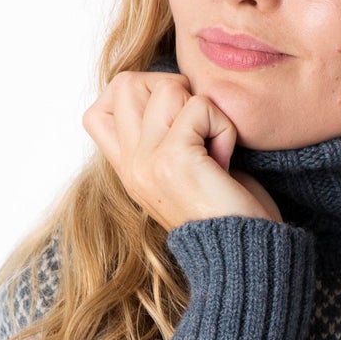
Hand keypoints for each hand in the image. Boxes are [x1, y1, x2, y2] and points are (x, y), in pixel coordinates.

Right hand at [82, 68, 282, 232]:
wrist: (243, 256)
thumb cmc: (227, 214)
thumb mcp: (182, 173)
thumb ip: (164, 139)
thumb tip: (173, 90)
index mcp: (129, 170)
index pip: (97, 111)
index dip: (138, 97)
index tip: (174, 124)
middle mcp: (131, 166)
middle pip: (126, 83)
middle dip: (171, 89)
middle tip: (197, 127)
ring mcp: (147, 162)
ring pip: (166, 88)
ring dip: (204, 109)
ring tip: (214, 149)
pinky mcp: (174, 159)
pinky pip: (200, 107)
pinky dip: (223, 127)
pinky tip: (225, 161)